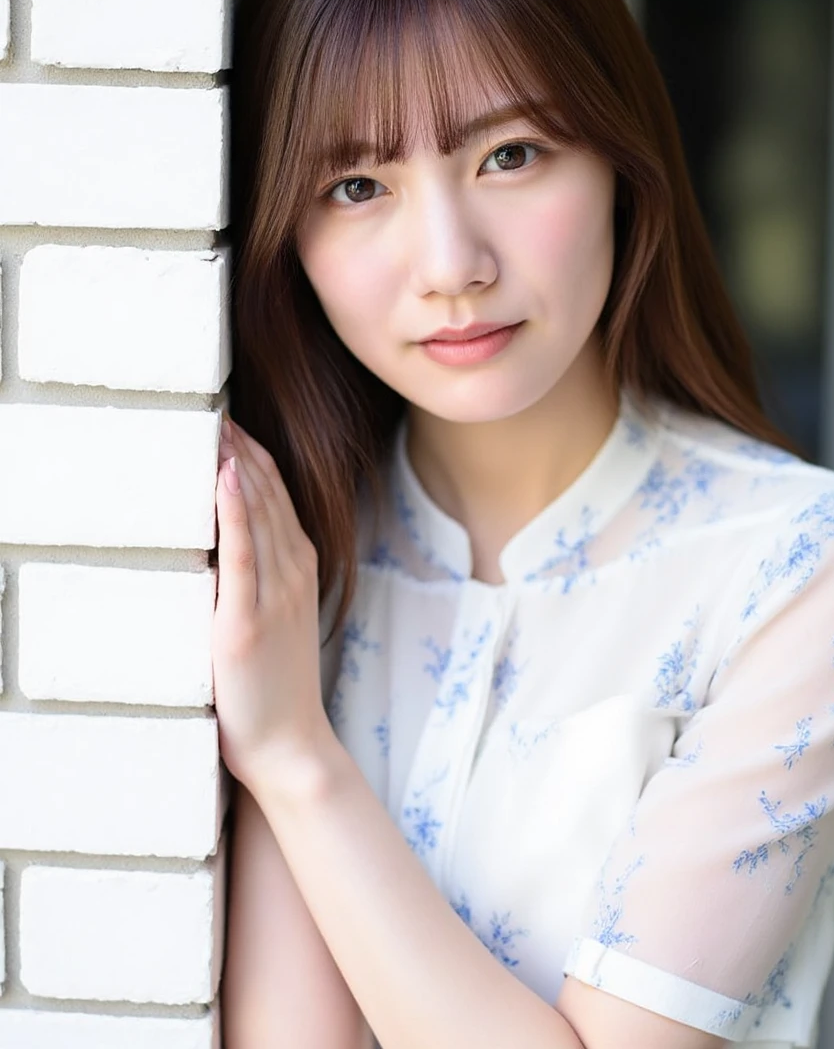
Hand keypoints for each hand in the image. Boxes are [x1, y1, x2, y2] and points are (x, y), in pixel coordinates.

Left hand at [212, 417, 330, 797]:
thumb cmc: (275, 687)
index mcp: (300, 568)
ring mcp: (273, 596)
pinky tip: (226, 478)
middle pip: (268, 495)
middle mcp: (292, 573)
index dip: (255, 455)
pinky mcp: (246, 622)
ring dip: (237, 464)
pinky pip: (242, 555)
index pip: (278, 497)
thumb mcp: (277, 619)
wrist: (290, 745)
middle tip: (215, 406)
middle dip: (242, 447)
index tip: (230, 421)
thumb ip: (261, 577)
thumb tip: (229, 538)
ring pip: (258, 513)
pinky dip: (237, 512)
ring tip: (216, 425)